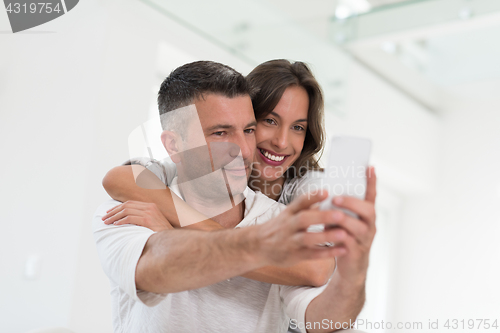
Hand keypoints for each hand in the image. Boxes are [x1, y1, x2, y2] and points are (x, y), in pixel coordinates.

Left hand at [102, 201, 173, 231]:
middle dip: (113, 212)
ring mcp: (149, 213)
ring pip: (126, 211)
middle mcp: (150, 207)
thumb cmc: (162, 234)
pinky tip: (115, 225)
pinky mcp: (148, 220)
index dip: (117, 208)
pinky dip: (121, 221)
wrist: (173, 239)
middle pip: (126, 206)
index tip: (109, 213)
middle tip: (104, 218)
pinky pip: (130, 218)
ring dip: (114, 217)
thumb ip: (142, 218)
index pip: (130, 203)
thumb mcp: (153, 223)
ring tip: (106, 222)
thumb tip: (129, 220)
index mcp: (151, 206)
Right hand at [254, 190, 348, 267]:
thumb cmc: (280, 227)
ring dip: (326, 236)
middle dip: (322, 217)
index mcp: (288, 212)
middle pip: (304, 219)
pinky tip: (342, 250)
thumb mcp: (289, 214)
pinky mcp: (295, 255)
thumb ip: (307, 207)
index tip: (326, 192)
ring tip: (344, 234)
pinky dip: (327, 253)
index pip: (300, 202)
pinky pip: (312, 254)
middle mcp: (288, 225)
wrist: (259, 246)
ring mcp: (291, 241)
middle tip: (340, 215)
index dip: (312, 197)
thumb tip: (328, 195)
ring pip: (307, 238)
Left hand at [325, 166, 376, 281]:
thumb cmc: (343, 237)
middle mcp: (370, 225)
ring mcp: (365, 239)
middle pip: (369, 211)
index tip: (370, 167)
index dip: (371, 182)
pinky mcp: (357, 252)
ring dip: (344, 219)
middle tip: (336, 198)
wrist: (351, 266)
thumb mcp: (341, 220)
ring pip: (359, 227)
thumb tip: (325, 193)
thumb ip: (338, 209)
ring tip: (331, 214)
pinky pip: (350, 244)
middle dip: (352, 203)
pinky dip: (339, 237)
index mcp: (366, 215)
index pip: (371, 196)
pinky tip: (329, 233)